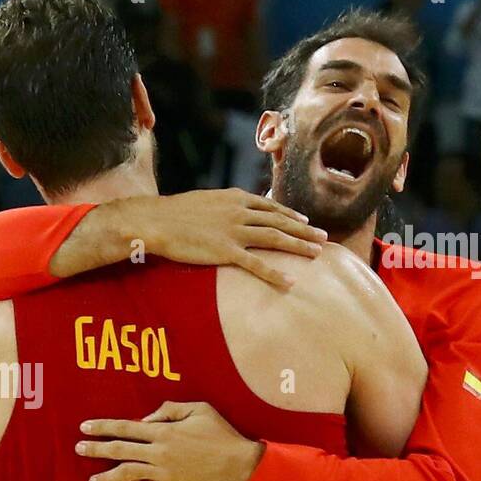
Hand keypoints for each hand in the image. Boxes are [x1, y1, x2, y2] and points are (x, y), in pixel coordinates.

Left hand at [75, 400, 263, 480]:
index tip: (85, 427)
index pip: (125, 427)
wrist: (241, 466)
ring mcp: (163, 474)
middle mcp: (158, 452)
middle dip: (96, 449)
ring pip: (126, 474)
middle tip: (79, 448)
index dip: (102, 427)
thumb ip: (170, 409)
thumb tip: (147, 417)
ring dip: (105, 476)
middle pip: (119, 450)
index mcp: (163, 431)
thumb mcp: (199, 409)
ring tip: (91, 479)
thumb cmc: (221, 435)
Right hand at [135, 189, 326, 289]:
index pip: (269, 206)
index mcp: (234, 198)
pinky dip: (275, 274)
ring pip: (275, 238)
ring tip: (317, 253)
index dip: (289, 214)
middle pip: (279, 221)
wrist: (157, 220)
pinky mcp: (226, 251)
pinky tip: (290, 281)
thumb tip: (227, 211)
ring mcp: (234, 231)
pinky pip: (256, 264)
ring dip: (298, 246)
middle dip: (304, 230)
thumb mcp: (203, 201)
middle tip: (323, 237)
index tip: (304, 220)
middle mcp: (239, 212)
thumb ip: (221, 205)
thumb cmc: (173, 213)